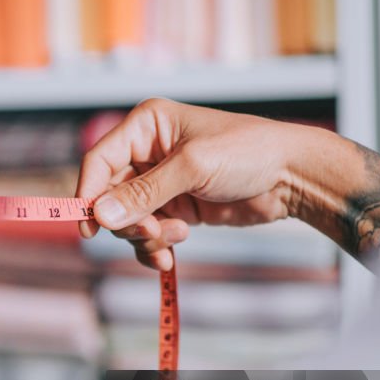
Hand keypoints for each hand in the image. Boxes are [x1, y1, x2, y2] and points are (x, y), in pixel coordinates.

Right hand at [76, 99, 334, 270]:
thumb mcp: (192, 168)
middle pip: (109, 197)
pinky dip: (154, 248)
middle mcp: (146, 152)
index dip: (88, 194)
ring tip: (177, 237)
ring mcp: (159, 183)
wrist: (291, 177)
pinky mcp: (173, 208)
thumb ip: (144, 193)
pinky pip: (147, 234)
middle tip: (153, 233)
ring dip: (146, 237)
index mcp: (145, 126)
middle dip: (128, 222)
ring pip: (126, 220)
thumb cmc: (247, 152)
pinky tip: (171, 254)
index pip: (98, 161)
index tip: (89, 228)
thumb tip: (100, 216)